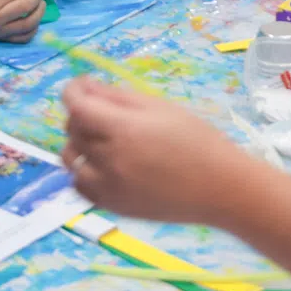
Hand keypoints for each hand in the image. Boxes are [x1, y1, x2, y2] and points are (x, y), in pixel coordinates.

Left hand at [62, 78, 250, 222]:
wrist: (220, 187)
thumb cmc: (197, 140)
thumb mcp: (161, 108)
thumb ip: (120, 98)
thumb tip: (88, 87)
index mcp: (124, 130)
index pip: (77, 106)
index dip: (73, 91)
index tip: (81, 84)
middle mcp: (109, 159)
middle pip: (73, 130)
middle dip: (80, 113)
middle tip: (100, 108)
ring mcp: (108, 187)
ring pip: (71, 158)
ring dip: (78, 142)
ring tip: (100, 137)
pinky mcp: (112, 206)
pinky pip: (80, 185)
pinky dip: (82, 171)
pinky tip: (101, 164)